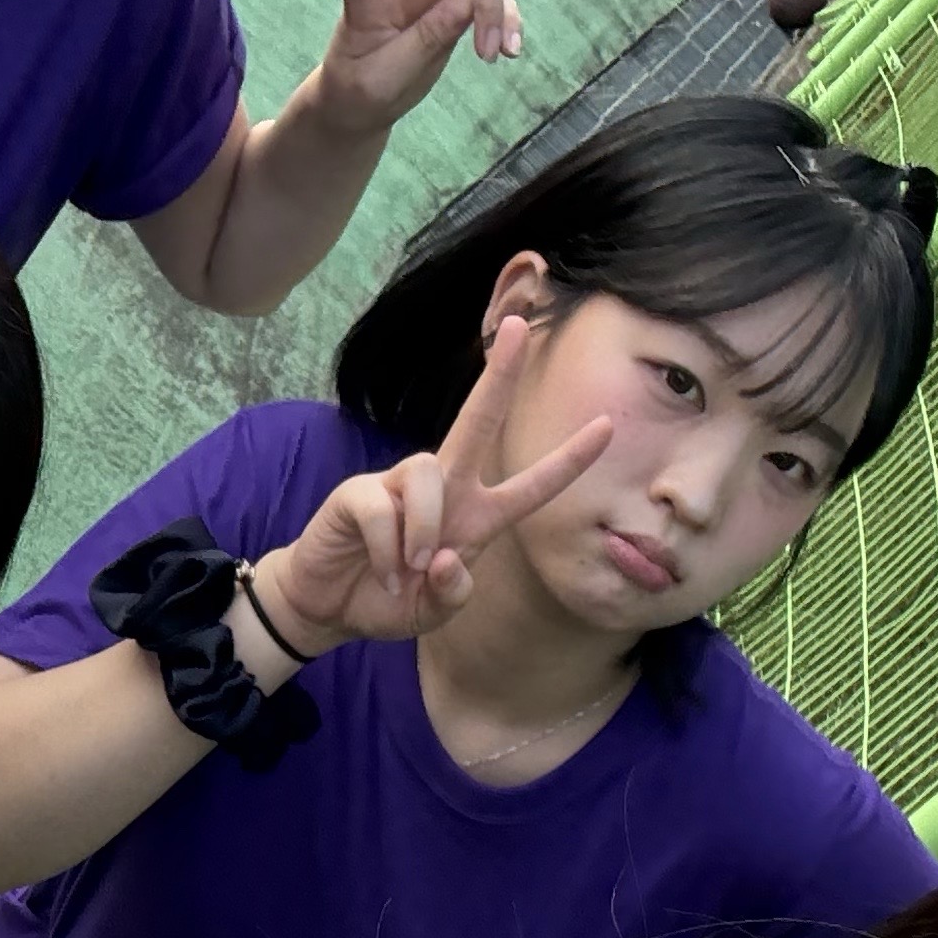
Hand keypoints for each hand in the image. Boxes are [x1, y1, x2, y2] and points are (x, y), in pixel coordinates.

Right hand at [258, 316, 609, 653]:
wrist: (329, 607)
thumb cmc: (389, 599)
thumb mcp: (434, 611)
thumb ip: (454, 593)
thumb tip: (448, 558)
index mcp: (476, 517)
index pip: (531, 487)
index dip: (569, 460)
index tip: (608, 426)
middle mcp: (444, 489)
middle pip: (476, 421)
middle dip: (499, 375)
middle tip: (517, 325)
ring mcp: (399, 485)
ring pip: (427, 474)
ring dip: (423, 532)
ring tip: (408, 571)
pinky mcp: (359, 491)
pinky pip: (383, 508)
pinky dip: (387, 548)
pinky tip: (382, 569)